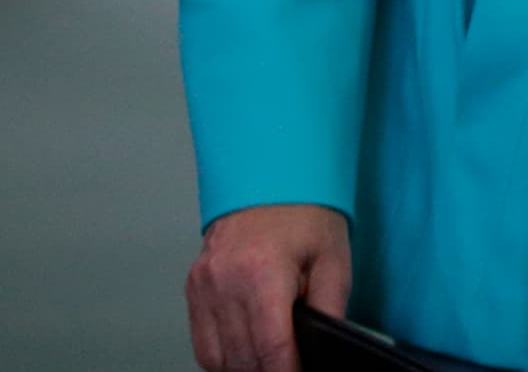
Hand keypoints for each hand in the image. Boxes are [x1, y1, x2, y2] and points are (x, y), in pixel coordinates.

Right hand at [186, 203, 350, 371]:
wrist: (270, 175)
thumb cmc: (306, 213)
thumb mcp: (333, 258)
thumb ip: (331, 308)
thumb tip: (325, 349)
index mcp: (262, 272)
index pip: (271, 348)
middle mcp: (224, 282)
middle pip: (242, 358)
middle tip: (291, 367)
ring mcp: (203, 286)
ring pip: (217, 358)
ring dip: (244, 368)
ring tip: (271, 363)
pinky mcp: (193, 288)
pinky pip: (202, 343)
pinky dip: (223, 358)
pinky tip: (246, 355)